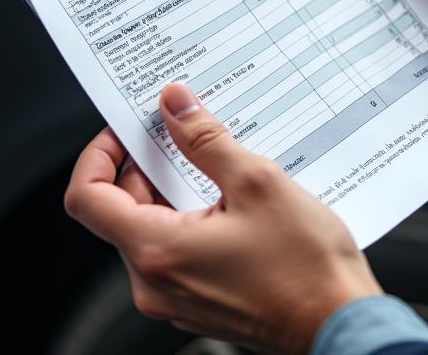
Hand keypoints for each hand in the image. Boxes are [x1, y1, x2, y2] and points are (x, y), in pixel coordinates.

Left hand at [64, 83, 381, 353]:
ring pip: (149, 226)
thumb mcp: (255, 182)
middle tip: (179, 129)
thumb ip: (205, 139)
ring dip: (172, 186)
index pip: (87, 197)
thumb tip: (174, 105)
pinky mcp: (196, 299)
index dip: (99, 153)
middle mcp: (155, 282)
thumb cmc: (306, 268)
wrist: (340, 324)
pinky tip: (227, 193)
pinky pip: (174, 247)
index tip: (126, 128)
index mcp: (157, 251)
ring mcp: (174, 296)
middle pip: (119, 209)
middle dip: (145, 163)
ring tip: (212, 158)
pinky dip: (189, 212)